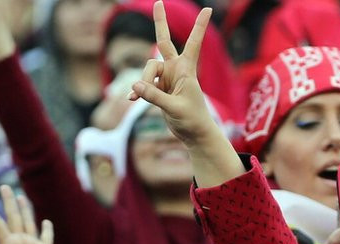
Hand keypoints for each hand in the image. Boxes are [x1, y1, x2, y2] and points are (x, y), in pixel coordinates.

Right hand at [128, 1, 215, 146]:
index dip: (199, 27)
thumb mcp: (173, 108)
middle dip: (160, 22)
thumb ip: (154, 96)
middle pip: (163, 42)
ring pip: (146, 69)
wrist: (194, 134)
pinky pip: (142, 84)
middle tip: (158, 1)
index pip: (193, 43)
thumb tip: (134, 86)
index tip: (208, 9)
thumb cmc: (192, 121)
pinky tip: (131, 99)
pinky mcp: (158, 88)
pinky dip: (137, 91)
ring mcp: (166, 78)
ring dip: (142, 82)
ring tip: (138, 99)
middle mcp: (176, 70)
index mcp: (187, 70)